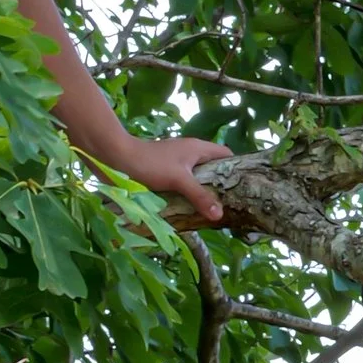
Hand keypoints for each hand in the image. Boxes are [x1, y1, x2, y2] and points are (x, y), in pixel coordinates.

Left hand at [120, 135, 235, 230]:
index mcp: (198, 148)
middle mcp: (189, 153)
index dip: (236, 168)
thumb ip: (199, 196)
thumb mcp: (179, 180)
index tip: (245, 188)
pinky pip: (181, 184)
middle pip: (212, 168)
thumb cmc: (150, 164)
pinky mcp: (163, 173)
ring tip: (213, 211)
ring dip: (202, 192)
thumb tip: (219, 214)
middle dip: (220, 185)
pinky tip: (189, 209)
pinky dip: (186, 194)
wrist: (116, 159)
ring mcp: (176, 163)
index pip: (226, 154)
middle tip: (230, 206)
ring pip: (196, 177)